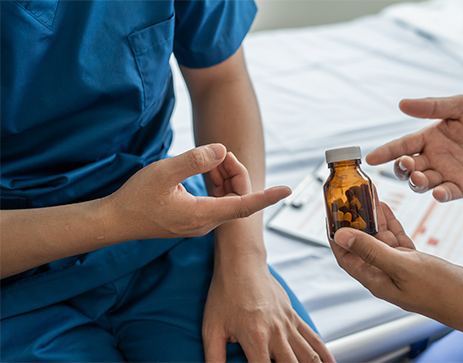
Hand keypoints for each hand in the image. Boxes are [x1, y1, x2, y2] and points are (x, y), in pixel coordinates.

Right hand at [104, 144, 290, 239]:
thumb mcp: (163, 172)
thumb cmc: (136, 198)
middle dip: (236, 173)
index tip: (288, 190)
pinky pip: (215, 202)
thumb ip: (194, 161)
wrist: (115, 222)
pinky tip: (205, 169)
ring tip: (211, 158)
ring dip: (225, 178)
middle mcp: (206, 223)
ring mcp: (199, 224)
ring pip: (227, 200)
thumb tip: (221, 150)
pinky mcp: (192, 220)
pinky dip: (216, 185)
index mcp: (202, 215)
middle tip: (220, 152)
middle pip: (237, 199)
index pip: (244, 206)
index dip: (267, 197)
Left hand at [202, 263, 334, 362]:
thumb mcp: (212, 328)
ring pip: (309, 356)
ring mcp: (288, 324)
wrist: (241, 263)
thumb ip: (214, 357)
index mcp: (255, 338)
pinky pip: (313, 338)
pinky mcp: (293, 316)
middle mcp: (276, 332)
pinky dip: (324, 355)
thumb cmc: (224, 293)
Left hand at [329, 202, 462, 327]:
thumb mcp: (402, 265)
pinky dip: (391, 224)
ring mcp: (399, 268)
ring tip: (366, 194)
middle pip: (361, 243)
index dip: (335, 234)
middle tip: (349, 196)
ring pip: (380, 238)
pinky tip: (385, 208)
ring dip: (372, 218)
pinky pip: (397, 239)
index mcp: (375, 279)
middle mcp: (383, 274)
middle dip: (353, 220)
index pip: (345, 254)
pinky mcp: (415, 262)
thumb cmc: (441, 291)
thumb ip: (370, 250)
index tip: (330, 212)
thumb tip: (340, 236)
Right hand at [366, 95, 462, 201]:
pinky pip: (446, 194)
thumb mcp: (461, 106)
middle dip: (401, 169)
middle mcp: (433, 158)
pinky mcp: (462, 188)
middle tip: (406, 164)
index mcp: (428, 138)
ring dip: (416, 183)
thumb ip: (432, 106)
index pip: (401, 146)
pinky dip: (440, 195)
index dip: (385, 152)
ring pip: (421, 183)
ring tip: (420, 178)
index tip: (370, 158)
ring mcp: (446, 174)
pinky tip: (439, 193)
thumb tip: (402, 103)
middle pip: (407, 168)